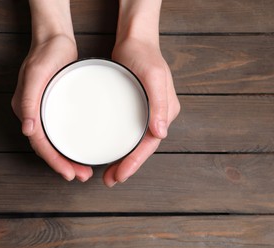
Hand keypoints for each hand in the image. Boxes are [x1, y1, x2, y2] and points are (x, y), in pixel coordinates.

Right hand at [11, 0, 92, 181]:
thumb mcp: (36, 75)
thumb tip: (27, 130)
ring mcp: (44, 110)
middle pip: (46, 147)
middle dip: (62, 164)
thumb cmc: (46, 54)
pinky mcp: (55, 105)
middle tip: (82, 176)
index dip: (54, 161)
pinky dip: (69, 143)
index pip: (39, 143)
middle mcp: (33, 113)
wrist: (55, 38)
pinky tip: (81, 148)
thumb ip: (29, 101)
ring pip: (53, 142)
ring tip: (83, 170)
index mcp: (25, 109)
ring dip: (66, 158)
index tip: (69, 173)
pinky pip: (60, 130)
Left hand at [103, 1, 179, 186]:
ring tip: (107, 174)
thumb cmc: (145, 56)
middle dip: (127, 166)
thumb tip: (161, 133)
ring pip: (134, 142)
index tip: (119, 175)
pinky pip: (128, 131)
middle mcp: (157, 115)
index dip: (135, 162)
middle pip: (142, 148)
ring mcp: (146, 112)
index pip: (150, 144)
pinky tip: (107, 150)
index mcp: (165, 112)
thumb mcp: (153, 76)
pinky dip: (119, 144)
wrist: (135, 40)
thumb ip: (159, 103)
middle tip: (109, 180)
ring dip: (122, 159)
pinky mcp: (134, 107)